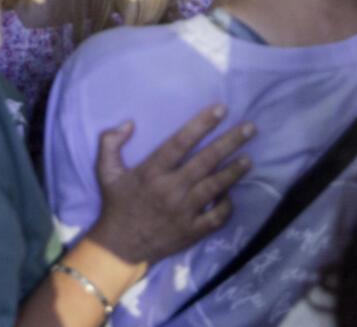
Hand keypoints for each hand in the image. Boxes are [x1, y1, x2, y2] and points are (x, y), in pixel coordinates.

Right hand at [82, 105, 255, 265]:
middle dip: (230, 142)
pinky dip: (227, 205)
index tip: (220, 109)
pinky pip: (216, 217)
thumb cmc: (117, 205)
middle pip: (206, 161)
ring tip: (249, 159)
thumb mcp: (105, 172)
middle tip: (250, 128)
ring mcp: (184, 212)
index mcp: (152, 172)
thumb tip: (129, 123)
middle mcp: (171, 189)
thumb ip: (110, 143)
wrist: (120, 247)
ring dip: (234, 172)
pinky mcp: (192, 231)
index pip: (180, 142)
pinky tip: (231, 194)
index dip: (201, 125)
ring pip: (215, 187)